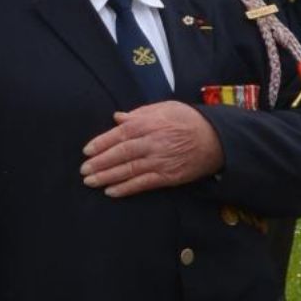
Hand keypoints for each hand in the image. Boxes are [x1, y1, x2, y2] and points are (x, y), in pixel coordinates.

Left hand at [80, 100, 222, 195]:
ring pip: (129, 170)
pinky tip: (111, 192)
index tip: (87, 151)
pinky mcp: (168, 176)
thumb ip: (139, 113)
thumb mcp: (165, 108)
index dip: (102, 143)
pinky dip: (126, 188)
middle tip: (84, 170)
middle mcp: (154, 142)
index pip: (121, 133)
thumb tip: (117, 117)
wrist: (216, 140)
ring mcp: (161, 160)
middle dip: (100, 162)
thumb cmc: (188, 120)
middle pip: (122, 153)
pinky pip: (143, 183)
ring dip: (108, 177)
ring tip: (91, 182)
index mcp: (151, 123)